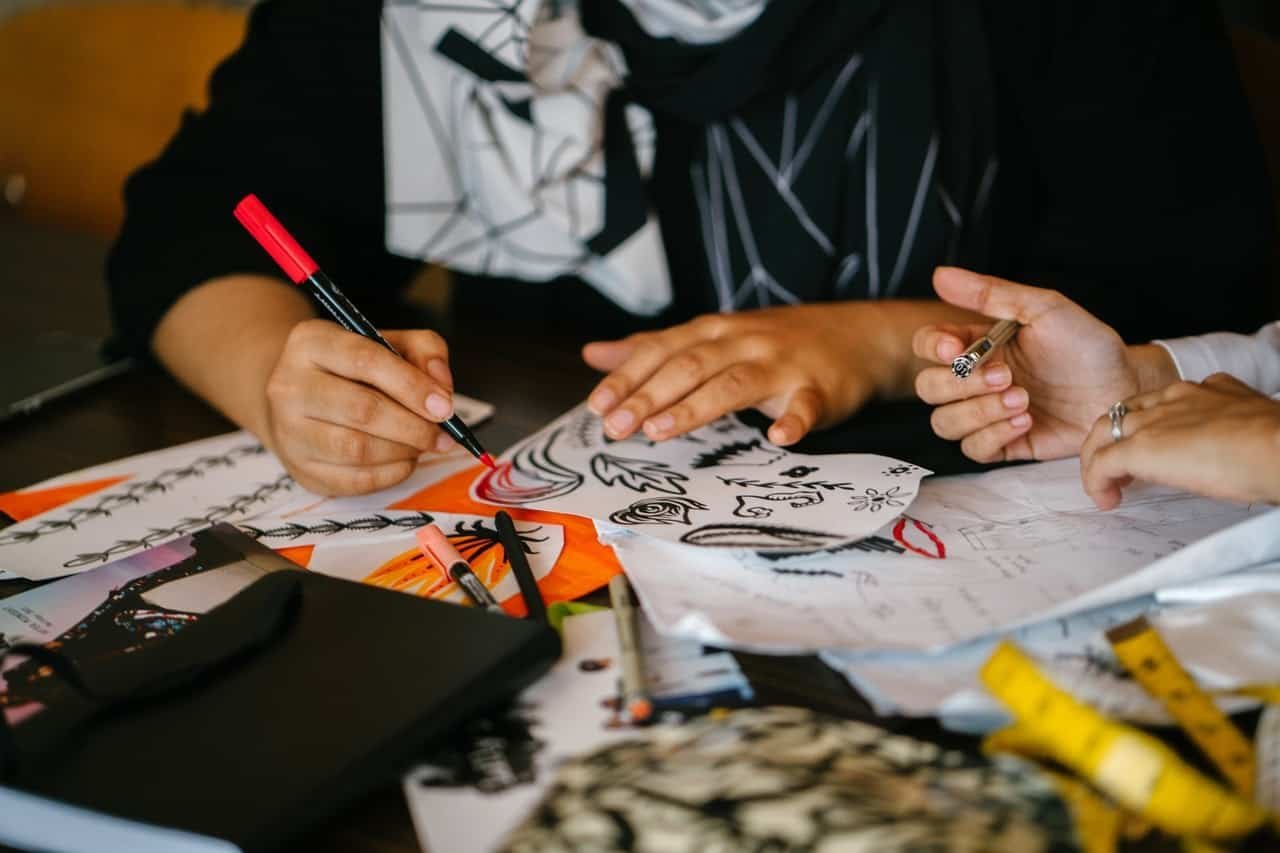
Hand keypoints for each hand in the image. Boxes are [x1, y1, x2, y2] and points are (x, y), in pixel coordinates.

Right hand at [263, 320, 457, 494]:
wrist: (299, 396)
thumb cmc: (352, 368)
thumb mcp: (387, 342)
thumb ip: (424, 350)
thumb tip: (442, 388)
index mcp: (311, 342)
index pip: (366, 360)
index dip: (413, 386)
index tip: (445, 407)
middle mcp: (289, 386)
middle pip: (362, 410)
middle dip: (414, 426)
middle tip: (442, 434)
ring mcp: (289, 432)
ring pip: (357, 450)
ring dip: (404, 451)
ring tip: (423, 444)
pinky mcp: (300, 470)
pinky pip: (354, 480)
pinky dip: (391, 473)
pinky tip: (404, 460)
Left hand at [582, 305, 899, 445]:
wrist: (858, 336)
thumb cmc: (774, 343)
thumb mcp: (711, 336)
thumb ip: (654, 348)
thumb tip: (594, 355)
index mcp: (713, 331)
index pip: (662, 350)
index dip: (627, 377)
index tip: (596, 406)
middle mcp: (742, 342)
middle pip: (689, 367)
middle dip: (648, 397)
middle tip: (614, 428)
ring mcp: (782, 364)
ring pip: (734, 384)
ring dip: (696, 407)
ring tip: (660, 432)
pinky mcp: (819, 389)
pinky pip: (805, 405)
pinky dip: (793, 421)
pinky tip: (778, 437)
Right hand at [913, 267, 1174, 461]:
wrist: (1124, 389)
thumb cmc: (1088, 346)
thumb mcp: (1044, 308)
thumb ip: (991, 293)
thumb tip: (941, 275)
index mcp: (978, 344)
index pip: (928, 345)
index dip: (933, 348)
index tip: (955, 350)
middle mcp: (976, 380)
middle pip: (928, 388)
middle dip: (961, 385)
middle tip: (1006, 376)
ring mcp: (987, 413)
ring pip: (945, 423)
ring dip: (977, 412)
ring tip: (1022, 401)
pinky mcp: (1004, 444)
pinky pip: (972, 450)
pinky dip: (993, 436)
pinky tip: (1025, 421)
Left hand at [1080, 373, 1279, 508]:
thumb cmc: (1277, 445)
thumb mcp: (1249, 426)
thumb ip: (1228, 429)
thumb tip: (1225, 449)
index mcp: (1203, 390)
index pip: (1156, 402)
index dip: (1144, 427)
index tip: (1148, 450)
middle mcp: (1173, 397)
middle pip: (1123, 414)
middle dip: (1113, 441)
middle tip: (1117, 471)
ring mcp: (1154, 420)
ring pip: (1104, 432)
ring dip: (1099, 460)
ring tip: (1106, 487)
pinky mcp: (1141, 447)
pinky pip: (1101, 463)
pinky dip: (1096, 482)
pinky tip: (1106, 499)